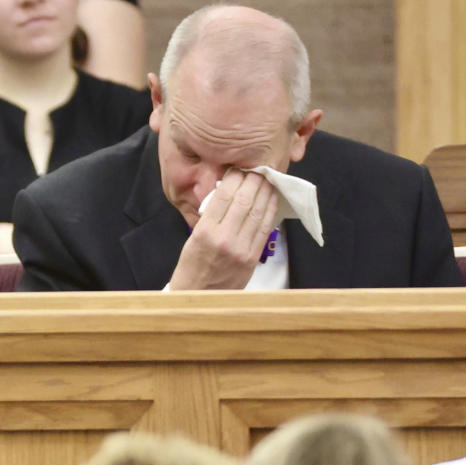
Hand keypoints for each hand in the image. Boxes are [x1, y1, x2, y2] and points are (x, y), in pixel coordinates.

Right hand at [169, 171, 278, 289]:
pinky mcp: (252, 257)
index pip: (224, 197)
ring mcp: (241, 249)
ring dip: (265, 192)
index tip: (239, 167)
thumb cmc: (192, 266)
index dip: (235, 178)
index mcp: (205, 232)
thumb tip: (228, 192)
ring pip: (257, 213)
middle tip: (258, 167)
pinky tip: (273, 198)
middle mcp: (224, 239)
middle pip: (244, 201)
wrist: (199, 297)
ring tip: (268, 177)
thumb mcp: (193, 237)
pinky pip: (264, 228)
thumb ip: (210, 216)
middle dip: (253, 181)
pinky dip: (270, 210)